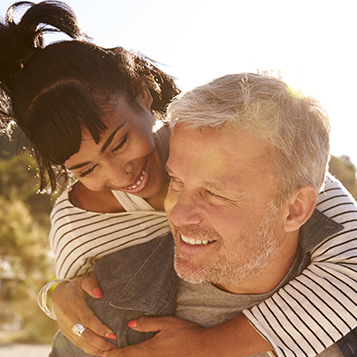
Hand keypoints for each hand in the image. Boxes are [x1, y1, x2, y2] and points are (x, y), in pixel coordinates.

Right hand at [51, 276, 116, 355]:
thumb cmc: (75, 287)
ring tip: (109, 352)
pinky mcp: (66, 333)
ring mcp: (67, 328)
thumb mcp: (82, 281)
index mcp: (74, 306)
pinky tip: (99, 353)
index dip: (100, 328)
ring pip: (81, 342)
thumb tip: (100, 294)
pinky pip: (77, 344)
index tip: (112, 334)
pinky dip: (88, 350)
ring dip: (95, 349)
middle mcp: (69, 319)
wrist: (57, 295)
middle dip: (100, 343)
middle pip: (85, 334)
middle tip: (114, 347)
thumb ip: (91, 285)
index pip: (88, 320)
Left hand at [102, 315, 271, 356]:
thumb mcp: (167, 323)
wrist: (204, 349)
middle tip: (104, 355)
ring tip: (118, 356)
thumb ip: (147, 323)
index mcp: (149, 350)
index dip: (112, 354)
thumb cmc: (186, 334)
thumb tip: (130, 325)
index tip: (102, 355)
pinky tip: (137, 355)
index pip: (126, 354)